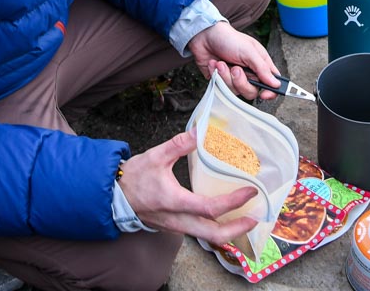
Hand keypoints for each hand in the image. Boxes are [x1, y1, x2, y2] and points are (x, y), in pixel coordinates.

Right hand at [118, 131, 258, 240]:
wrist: (114, 196)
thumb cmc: (133, 178)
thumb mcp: (156, 156)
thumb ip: (179, 144)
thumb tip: (199, 131)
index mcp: (175, 202)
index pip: (210, 208)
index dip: (233, 201)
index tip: (250, 191)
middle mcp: (179, 220)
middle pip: (214, 235)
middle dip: (238, 229)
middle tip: (256, 218)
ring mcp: (177, 226)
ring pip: (207, 238)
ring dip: (229, 231)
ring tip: (245, 220)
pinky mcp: (176, 226)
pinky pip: (200, 233)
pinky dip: (217, 229)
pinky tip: (225, 217)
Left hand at [188, 20, 279, 100]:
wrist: (205, 36)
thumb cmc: (229, 39)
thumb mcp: (249, 50)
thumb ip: (262, 68)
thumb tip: (275, 84)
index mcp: (260, 65)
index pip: (271, 84)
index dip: (270, 92)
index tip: (264, 94)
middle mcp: (249, 74)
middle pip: (251, 91)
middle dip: (241, 82)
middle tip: (235, 68)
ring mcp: (234, 79)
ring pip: (235, 91)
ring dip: (226, 76)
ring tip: (221, 63)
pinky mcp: (221, 81)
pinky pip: (221, 88)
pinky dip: (216, 75)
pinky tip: (214, 64)